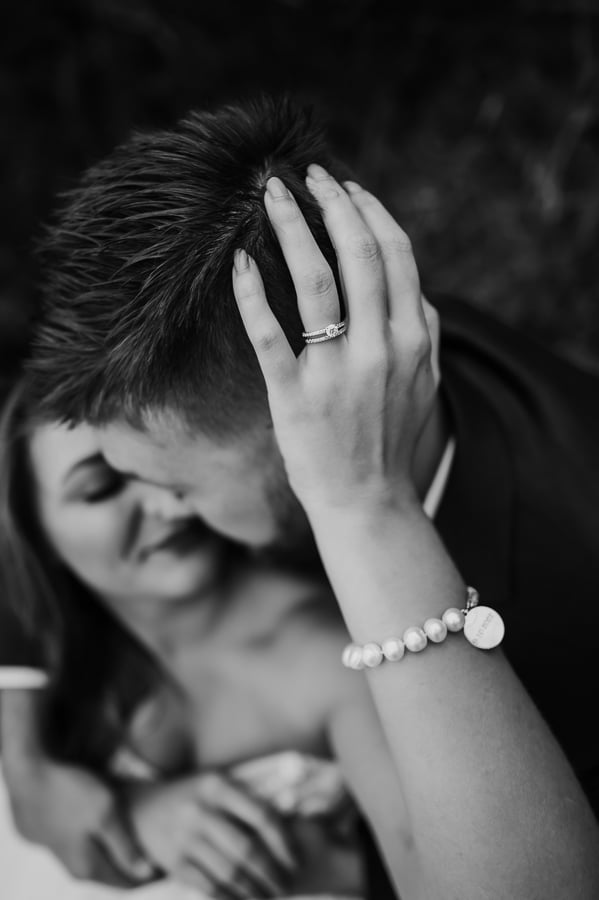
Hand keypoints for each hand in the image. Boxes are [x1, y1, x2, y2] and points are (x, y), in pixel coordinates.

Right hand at [5, 757, 152, 884]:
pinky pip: (84, 845)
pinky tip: (110, 826)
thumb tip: (145, 872)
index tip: (172, 865)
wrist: (28, 774)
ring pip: (97, 859)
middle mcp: (73, 867)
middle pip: (112, 873)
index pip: (128, 883)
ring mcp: (61, 852)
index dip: (151, 876)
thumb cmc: (70, 791)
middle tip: (160, 852)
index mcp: (88, 867)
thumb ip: (125, 846)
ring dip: (118, 853)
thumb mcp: (106, 813)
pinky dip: (101, 842)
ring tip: (138, 839)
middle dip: (135, 866)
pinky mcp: (54, 835)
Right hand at [127, 771, 297, 898]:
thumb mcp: (215, 784)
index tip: (297, 860)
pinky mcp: (174, 862)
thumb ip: (246, 800)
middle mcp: (200, 810)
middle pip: (247, 849)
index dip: (284, 842)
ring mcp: (184, 837)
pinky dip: (231, 898)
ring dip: (255, 890)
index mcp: (217, 785)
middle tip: (287, 884)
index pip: (261, 815)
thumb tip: (293, 823)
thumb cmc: (191, 796)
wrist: (140, 809)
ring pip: (230, 872)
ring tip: (271, 896)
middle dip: (273, 873)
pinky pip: (209, 887)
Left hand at [232, 166, 438, 515]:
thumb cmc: (393, 441)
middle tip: (306, 174)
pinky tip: (241, 260)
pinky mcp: (295, 395)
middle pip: (358, 252)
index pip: (396, 253)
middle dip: (331, 202)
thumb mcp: (426, 383)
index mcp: (416, 337)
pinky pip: (269, 332)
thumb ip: (425, 332)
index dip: (368, 210)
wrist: (369, 503)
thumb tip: (416, 290)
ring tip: (272, 194)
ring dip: (292, 226)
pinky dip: (252, 290)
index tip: (345, 186)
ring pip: (315, 279)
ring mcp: (337, 371)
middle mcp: (382, 347)